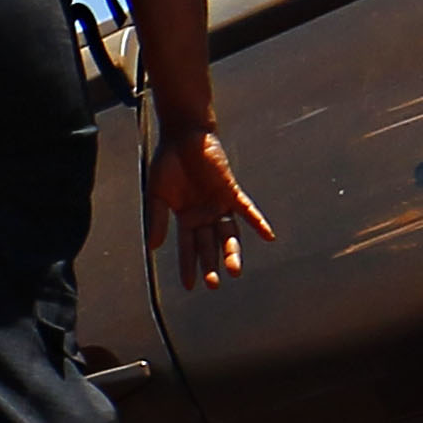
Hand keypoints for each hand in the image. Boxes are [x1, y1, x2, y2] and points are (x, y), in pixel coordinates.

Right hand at [144, 119, 273, 288]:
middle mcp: (205, 215)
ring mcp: (219, 204)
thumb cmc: (168, 163)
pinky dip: (257, 222)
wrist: (183, 135)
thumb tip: (154, 247)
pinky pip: (247, 210)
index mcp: (186, 218)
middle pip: (209, 245)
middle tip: (214, 285)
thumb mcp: (157, 195)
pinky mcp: (231, 191)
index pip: (188, 248)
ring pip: (229, 234)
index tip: (190, 287)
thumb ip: (157, 220)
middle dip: (211, 265)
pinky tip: (268, 236)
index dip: (189, 267)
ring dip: (232, 252)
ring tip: (234, 272)